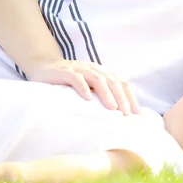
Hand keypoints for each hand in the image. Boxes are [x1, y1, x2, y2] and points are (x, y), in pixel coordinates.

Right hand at [25, 59, 140, 114]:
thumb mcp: (89, 87)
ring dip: (107, 93)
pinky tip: (87, 98)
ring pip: (98, 79)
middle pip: (113, 82)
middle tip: (127, 114)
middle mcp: (94, 69)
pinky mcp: (65, 72)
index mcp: (103, 73)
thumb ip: (102, 95)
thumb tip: (119, 115)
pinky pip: (76, 78)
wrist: (44, 66)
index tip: (138, 115)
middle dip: (122, 98)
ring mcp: (80, 69)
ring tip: (112, 107)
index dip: (131, 98)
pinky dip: (83, 87)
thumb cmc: (70, 81)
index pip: (122, 84)